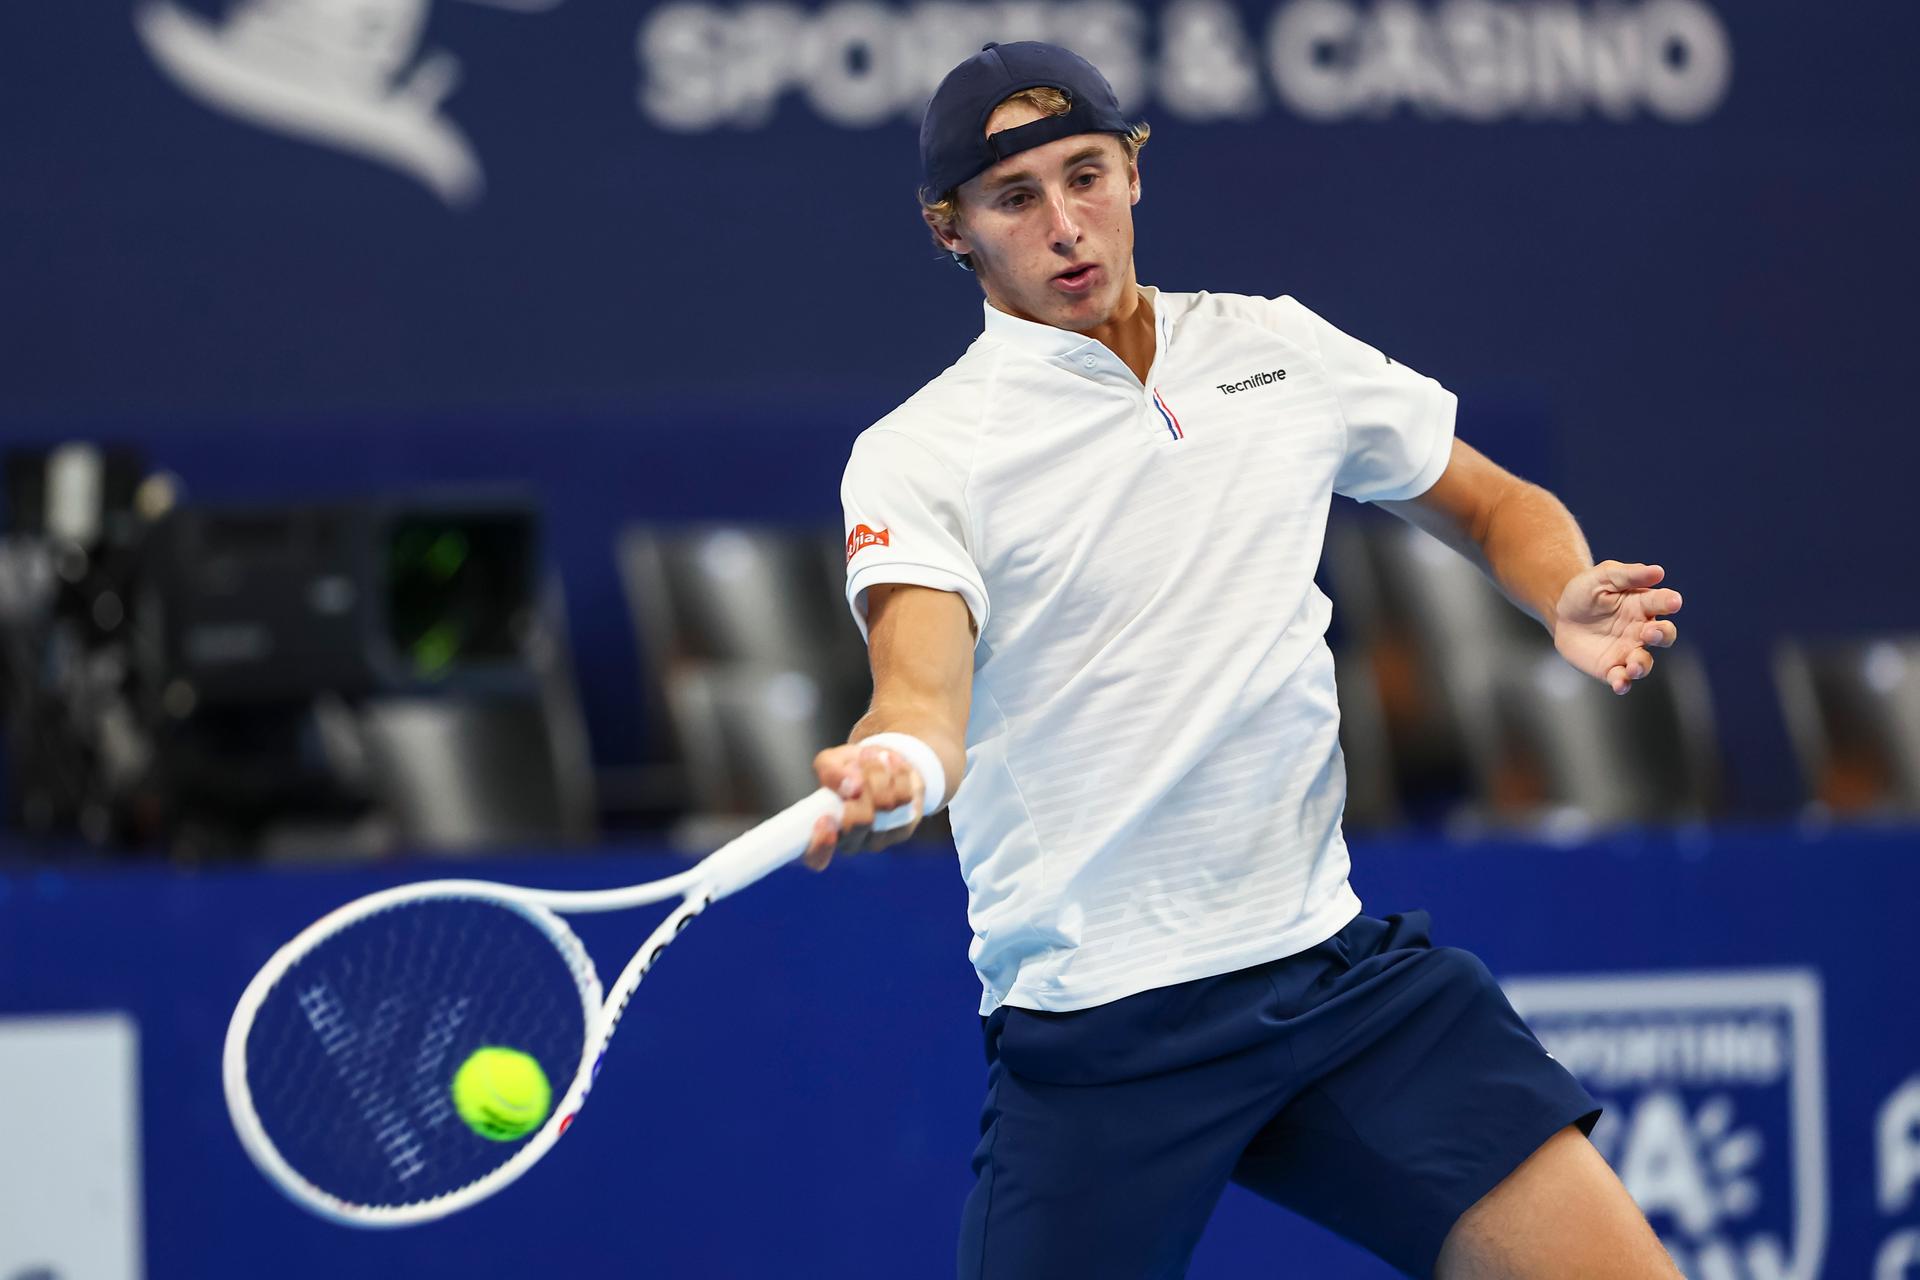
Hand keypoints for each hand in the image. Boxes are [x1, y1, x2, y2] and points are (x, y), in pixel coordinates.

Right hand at [801, 741, 925, 870]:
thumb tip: (850, 787)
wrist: (882, 765)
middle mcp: (849, 842)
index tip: (825, 819)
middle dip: (862, 784)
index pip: (816, 856)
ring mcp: (878, 839)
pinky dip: (898, 773)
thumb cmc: (849, 769)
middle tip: (857, 764)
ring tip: (874, 759)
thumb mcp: (831, 762)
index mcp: (823, 832)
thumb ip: (831, 773)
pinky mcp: (903, 830)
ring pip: (886, 804)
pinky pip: (905, 797)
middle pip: (860, 820)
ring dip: (880, 773)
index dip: (821, 844)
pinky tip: (891, 765)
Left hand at [1551, 561, 1682, 694]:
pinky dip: (1623, 683)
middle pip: (1664, 635)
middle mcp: (1641, 629)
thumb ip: (1629, 574)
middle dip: (1663, 635)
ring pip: (1644, 662)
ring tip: (1634, 665)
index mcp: (1643, 604)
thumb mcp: (1602, 576)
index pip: (1663, 603)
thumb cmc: (1586, 591)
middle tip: (1650, 631)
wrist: (1561, 613)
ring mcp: (1627, 650)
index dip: (1670, 602)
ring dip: (1642, 665)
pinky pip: (1622, 678)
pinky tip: (1620, 683)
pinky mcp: (1610, 668)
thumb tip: (1659, 571)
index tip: (1673, 601)